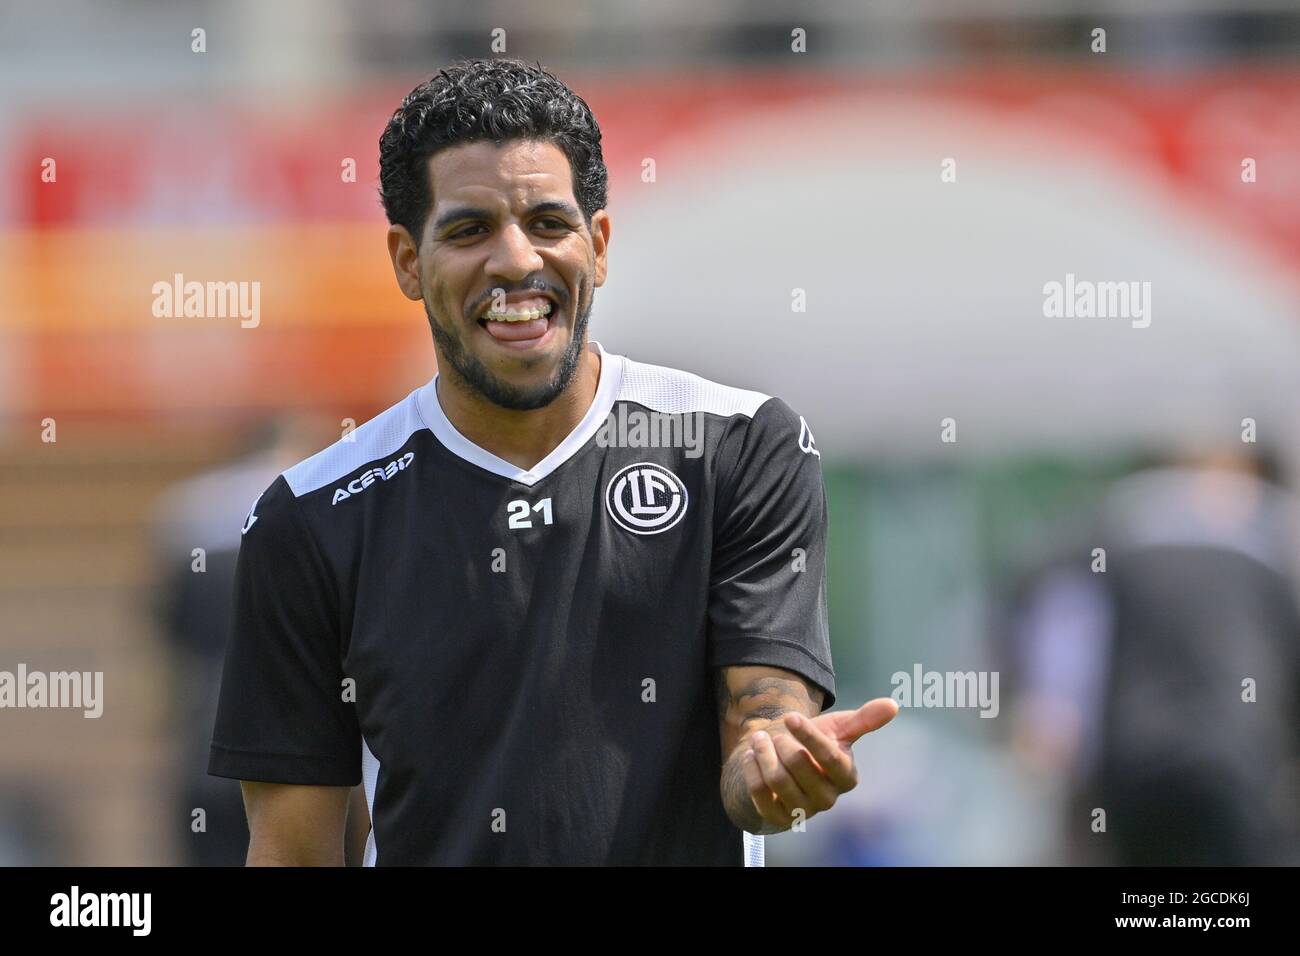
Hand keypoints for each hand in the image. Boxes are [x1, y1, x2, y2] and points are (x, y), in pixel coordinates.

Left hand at [740, 697, 898, 831]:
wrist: (783, 763)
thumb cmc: (814, 744)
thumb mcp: (839, 728)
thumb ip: (864, 719)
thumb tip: (893, 704)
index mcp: (847, 777)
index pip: (830, 757)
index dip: (809, 736)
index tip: (791, 717)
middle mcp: (828, 799)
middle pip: (799, 765)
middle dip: (781, 742)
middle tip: (773, 732)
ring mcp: (803, 811)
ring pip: (777, 779)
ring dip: (763, 752)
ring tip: (759, 738)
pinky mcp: (778, 818)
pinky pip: (759, 794)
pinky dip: (752, 769)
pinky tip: (750, 755)